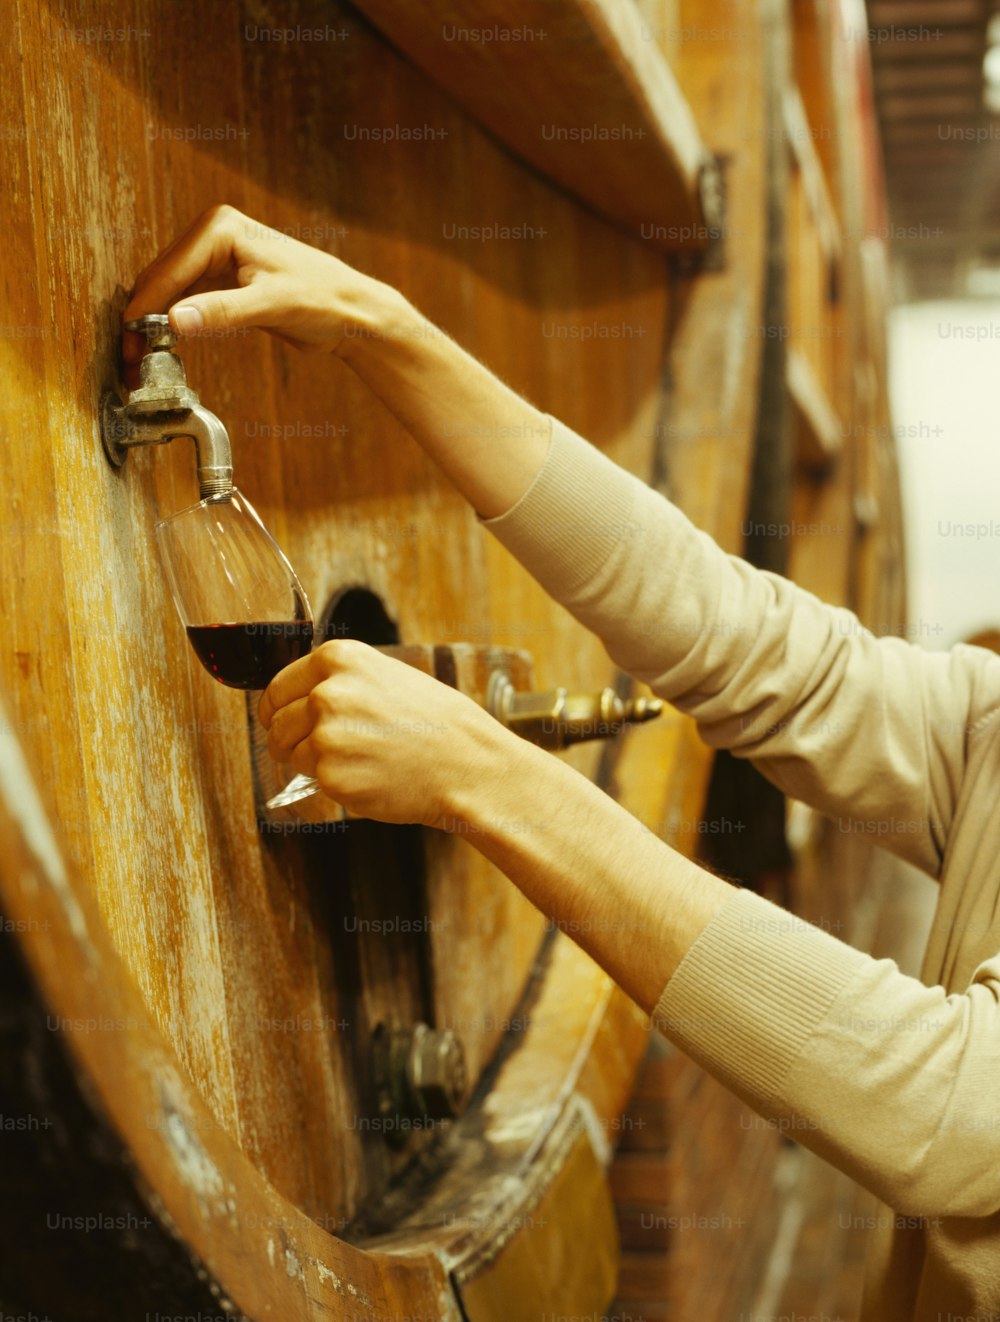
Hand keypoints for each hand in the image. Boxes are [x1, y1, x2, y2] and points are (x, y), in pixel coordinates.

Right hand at [122, 203, 399, 377]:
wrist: (354, 312)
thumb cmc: (325, 298)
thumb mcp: (271, 305)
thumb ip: (221, 311)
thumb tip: (174, 320)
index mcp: (221, 228)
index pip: (169, 271)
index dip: (144, 310)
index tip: (129, 343)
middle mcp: (215, 236)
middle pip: (162, 280)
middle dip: (143, 319)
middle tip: (129, 360)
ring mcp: (218, 259)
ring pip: (171, 293)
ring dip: (154, 324)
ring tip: (139, 360)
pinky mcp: (226, 283)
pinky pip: (189, 302)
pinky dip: (175, 324)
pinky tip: (164, 347)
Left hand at [257, 639, 506, 827]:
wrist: (466, 763)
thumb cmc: (435, 723)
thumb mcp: (387, 676)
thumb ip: (340, 682)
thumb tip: (298, 701)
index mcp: (339, 659)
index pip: (278, 687)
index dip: (275, 709)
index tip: (277, 721)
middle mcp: (326, 692)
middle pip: (277, 723)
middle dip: (290, 739)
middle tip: (324, 750)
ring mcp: (327, 735)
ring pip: (291, 754)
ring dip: (313, 762)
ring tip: (359, 759)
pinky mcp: (331, 775)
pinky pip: (314, 782)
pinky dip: (336, 783)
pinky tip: (371, 775)